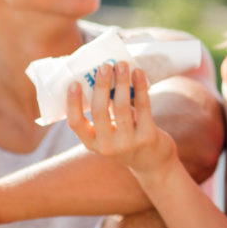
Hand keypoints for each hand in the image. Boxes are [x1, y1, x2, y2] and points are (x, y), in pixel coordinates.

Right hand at [66, 61, 177, 179]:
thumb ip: (105, 112)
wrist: (153, 163)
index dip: (73, 103)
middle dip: (101, 86)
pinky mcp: (147, 136)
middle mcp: (107, 146)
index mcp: (92, 143)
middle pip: (99, 111)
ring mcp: (128, 142)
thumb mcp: (111, 131)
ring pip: (122, 107)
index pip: (75, 124)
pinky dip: (140, 87)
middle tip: (104, 66)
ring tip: (122, 65)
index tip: (73, 83)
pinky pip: (143, 107)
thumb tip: (103, 77)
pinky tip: (139, 73)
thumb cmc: (128, 139)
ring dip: (122, 82)